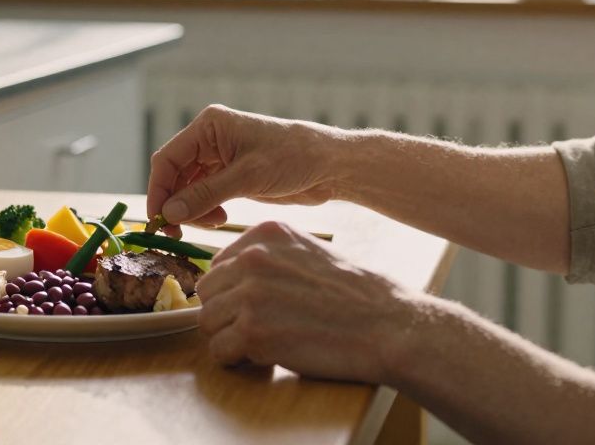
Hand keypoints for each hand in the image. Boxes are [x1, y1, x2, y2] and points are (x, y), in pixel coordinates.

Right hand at [146, 104, 342, 231]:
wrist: (329, 166)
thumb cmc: (293, 158)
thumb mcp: (247, 177)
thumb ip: (206, 194)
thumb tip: (170, 212)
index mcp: (209, 127)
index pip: (168, 159)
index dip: (159, 189)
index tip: (158, 220)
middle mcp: (209, 140)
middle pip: (174, 175)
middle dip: (174, 203)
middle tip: (176, 232)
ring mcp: (219, 159)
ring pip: (187, 188)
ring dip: (191, 209)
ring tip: (212, 223)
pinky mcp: (230, 176)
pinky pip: (204, 195)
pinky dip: (205, 210)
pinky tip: (220, 219)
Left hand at [197, 221, 416, 382]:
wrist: (388, 325)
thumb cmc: (355, 295)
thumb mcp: (308, 253)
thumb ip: (269, 257)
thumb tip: (230, 275)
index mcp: (265, 234)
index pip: (219, 264)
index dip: (232, 291)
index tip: (254, 306)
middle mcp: (253, 257)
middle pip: (207, 291)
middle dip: (225, 313)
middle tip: (255, 328)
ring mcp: (250, 294)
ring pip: (207, 321)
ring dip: (229, 337)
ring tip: (261, 343)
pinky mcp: (254, 331)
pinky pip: (219, 350)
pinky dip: (235, 360)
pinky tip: (262, 357)